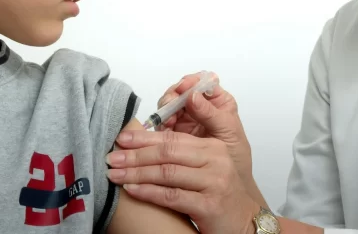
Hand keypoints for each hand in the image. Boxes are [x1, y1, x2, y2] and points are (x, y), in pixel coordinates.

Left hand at [106, 112, 258, 233]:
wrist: (244, 221)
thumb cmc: (220, 193)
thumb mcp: (206, 166)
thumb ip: (183, 153)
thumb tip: (144, 145)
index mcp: (213, 146)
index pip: (173, 137)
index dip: (145, 137)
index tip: (122, 138)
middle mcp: (215, 160)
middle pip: (168, 152)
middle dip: (136, 154)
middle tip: (112, 157)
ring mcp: (214, 182)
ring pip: (167, 173)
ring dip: (136, 173)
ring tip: (116, 174)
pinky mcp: (209, 205)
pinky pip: (171, 196)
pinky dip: (148, 192)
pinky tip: (132, 189)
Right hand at [156, 74, 253, 187]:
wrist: (227, 187)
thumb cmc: (235, 157)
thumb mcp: (229, 134)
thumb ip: (213, 114)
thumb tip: (193, 95)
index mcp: (217, 102)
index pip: (203, 81)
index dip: (192, 81)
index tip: (185, 87)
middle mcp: (199, 107)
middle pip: (181, 90)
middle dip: (174, 95)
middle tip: (171, 104)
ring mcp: (185, 119)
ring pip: (169, 104)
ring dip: (166, 109)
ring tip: (168, 121)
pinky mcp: (172, 132)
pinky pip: (162, 121)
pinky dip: (160, 123)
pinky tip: (163, 129)